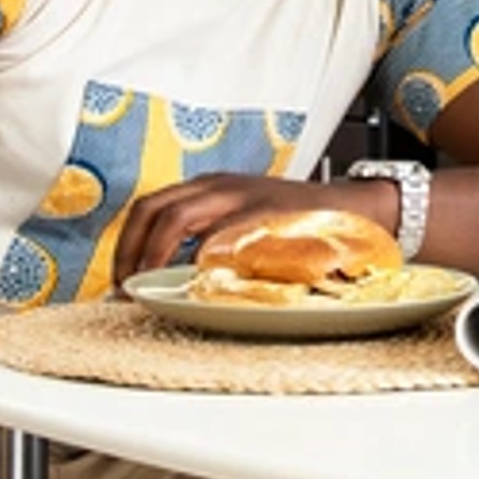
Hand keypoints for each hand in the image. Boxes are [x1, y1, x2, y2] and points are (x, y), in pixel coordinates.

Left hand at [110, 170, 394, 284]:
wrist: (357, 210)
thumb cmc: (299, 224)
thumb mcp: (246, 218)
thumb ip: (209, 237)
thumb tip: (164, 279)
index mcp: (211, 188)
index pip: (151, 208)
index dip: (127, 245)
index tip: (121, 282)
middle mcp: (221, 187)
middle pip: (154, 209)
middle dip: (130, 252)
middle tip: (125, 290)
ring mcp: (243, 199)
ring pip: (176, 217)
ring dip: (153, 256)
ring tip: (147, 291)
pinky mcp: (266, 216)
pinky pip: (222, 237)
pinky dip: (198, 260)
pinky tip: (194, 285)